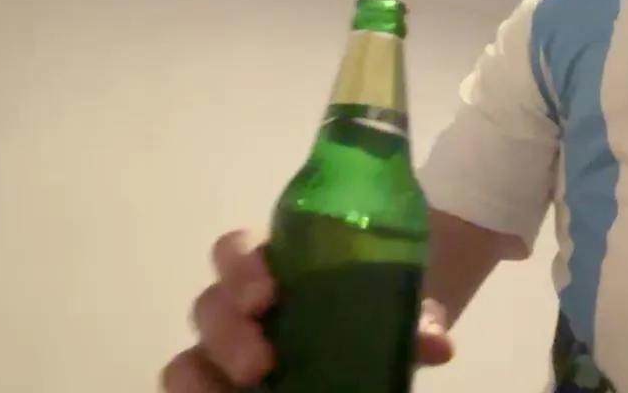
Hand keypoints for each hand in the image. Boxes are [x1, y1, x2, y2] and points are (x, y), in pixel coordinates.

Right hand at [161, 230, 453, 391]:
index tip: (266, 293)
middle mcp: (238, 304)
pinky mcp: (221, 384)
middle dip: (227, 333)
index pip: (236, 249)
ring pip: (189, 355)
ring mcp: (224, 349)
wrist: (376, 337)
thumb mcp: (399, 310)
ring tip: (243, 391)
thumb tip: (438, 343)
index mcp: (273, 264)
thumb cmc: (373, 306)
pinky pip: (192, 389)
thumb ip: (417, 320)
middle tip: (261, 362)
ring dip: (202, 377)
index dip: (241, 267)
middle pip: (208, 305)